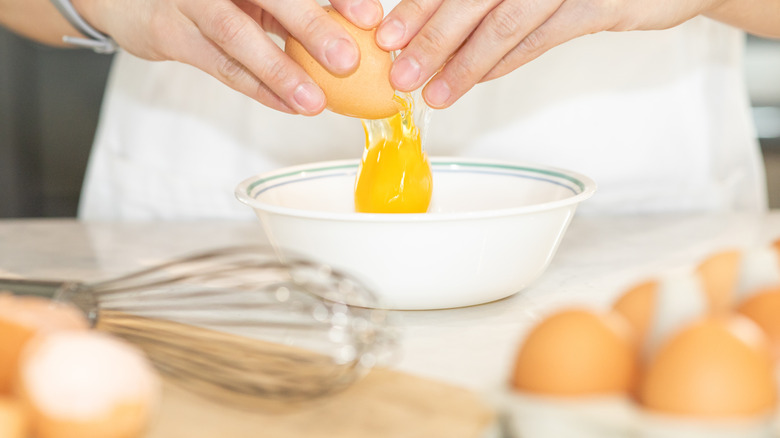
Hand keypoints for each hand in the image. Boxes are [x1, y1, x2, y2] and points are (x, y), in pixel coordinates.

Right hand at [72, 0, 383, 114]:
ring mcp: (190, 2)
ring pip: (238, 39)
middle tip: (349, 60)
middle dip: (312, 28)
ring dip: (281, 73)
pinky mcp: (170, 34)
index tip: (371, 16)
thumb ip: (287, 8)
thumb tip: (354, 32)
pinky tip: (288, 106)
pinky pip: (220, 67)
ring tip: (316, 102)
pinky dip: (256, 89)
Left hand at [375, 0, 729, 108]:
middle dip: (431, 37)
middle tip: (400, 72)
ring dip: (465, 62)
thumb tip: (443, 43)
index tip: (387, 37)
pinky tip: (478, 81)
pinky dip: (507, 62)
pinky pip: (544, 36)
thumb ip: (492, 5)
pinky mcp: (602, 0)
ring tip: (435, 93)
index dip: (419, 8)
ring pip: (505, 21)